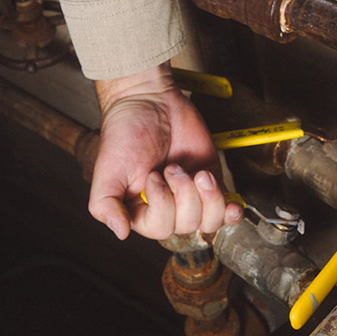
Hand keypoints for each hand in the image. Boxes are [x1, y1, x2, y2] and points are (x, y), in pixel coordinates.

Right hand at [88, 64, 241, 241]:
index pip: (159, 228)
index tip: (153, 176)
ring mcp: (191, 196)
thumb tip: (120, 233)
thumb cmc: (125, 134)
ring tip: (197, 173)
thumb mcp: (107, 171)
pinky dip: (231, 210)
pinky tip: (231, 203)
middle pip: (187, 225)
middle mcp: (166, 207)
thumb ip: (105, 205)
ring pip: (210, 221)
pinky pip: (228, 210)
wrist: (150, 102)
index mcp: (139, 210)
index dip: (162, 205)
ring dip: (208, 197)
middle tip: (172, 167)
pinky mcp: (212, 182)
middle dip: (184, 194)